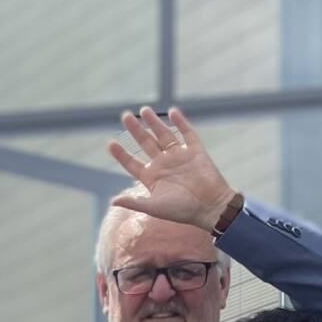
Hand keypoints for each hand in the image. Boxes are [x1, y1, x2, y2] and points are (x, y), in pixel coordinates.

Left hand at [107, 107, 237, 233]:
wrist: (211, 208)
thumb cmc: (182, 211)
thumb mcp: (155, 207)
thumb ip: (134, 202)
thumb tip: (112, 202)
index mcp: (152, 177)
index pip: (132, 163)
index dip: (121, 154)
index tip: (110, 143)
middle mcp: (164, 164)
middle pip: (146, 143)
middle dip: (136, 130)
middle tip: (125, 116)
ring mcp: (180, 156)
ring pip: (164, 135)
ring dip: (154, 122)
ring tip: (144, 110)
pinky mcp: (196, 151)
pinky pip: (187, 133)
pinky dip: (181, 122)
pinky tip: (172, 112)